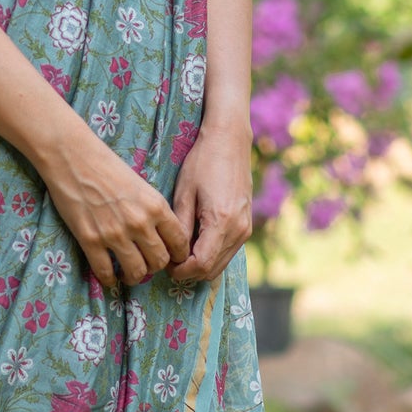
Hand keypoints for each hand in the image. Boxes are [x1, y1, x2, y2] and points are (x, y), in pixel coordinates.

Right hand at [42, 125, 192, 292]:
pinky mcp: (90, 240)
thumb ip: (153, 211)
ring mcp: (114, 233)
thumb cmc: (107, 167)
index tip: (171, 258)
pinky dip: (109, 279)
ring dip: (134, 277)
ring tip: (129, 274)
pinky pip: (105, 272)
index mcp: (156, 206)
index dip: (177, 255)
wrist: (73, 157)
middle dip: (156, 267)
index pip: (179, 243)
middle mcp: (139, 223)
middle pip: (159, 262)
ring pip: (136, 272)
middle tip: (147, 265)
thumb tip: (159, 236)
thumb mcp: (142, 185)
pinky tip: (109, 276)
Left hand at [167, 117, 252, 286]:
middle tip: (169, 257)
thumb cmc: (202, 162)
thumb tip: (173, 255)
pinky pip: (228, 251)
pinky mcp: (246, 225)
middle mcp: (239, 230)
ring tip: (180, 248)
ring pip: (221, 264)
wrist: (230, 141)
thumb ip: (181, 228)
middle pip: (212, 270)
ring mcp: (245, 229)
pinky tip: (194, 240)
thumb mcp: (184, 194)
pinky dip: (211, 254)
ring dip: (200, 264)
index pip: (201, 265)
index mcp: (222, 222)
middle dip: (189, 271)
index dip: (181, 271)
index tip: (165, 263)